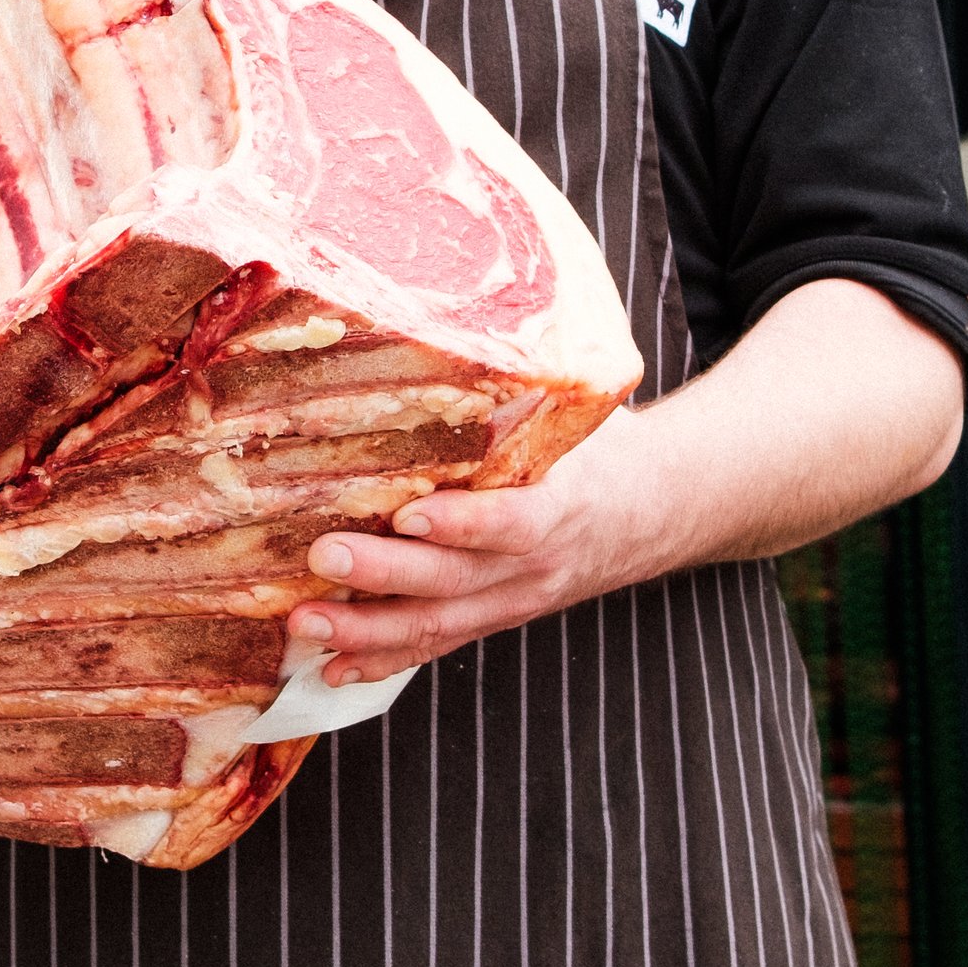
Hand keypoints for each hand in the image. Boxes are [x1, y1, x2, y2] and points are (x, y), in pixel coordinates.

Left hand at [291, 277, 967, 686]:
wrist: (666, 508)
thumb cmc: (605, 441)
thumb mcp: (579, 406)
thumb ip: (527, 380)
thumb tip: (450, 302)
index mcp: (568, 504)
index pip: (516, 522)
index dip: (466, 523)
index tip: (413, 512)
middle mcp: (539, 565)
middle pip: (461, 581)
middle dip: (388, 574)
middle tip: (321, 555)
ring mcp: (515, 599)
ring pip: (440, 623)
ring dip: (368, 627)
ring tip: (301, 623)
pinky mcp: (493, 615)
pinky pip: (435, 644)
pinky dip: (381, 657)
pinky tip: (325, 663)